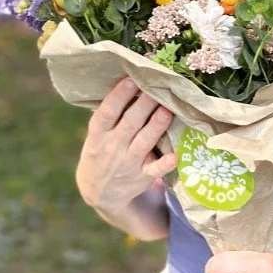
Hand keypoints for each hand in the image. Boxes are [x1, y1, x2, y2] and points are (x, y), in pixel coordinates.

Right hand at [75, 77, 177, 217]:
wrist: (99, 192)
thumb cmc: (101, 152)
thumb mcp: (96, 135)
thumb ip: (110, 115)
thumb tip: (131, 81)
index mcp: (98, 135)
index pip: (107, 112)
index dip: (119, 96)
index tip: (131, 79)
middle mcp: (112, 147)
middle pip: (130, 123)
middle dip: (144, 104)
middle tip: (157, 87)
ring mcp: (128, 163)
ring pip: (144, 141)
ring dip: (157, 125)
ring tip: (168, 108)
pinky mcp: (142, 176)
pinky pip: (155, 170)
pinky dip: (165, 164)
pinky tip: (175, 155)